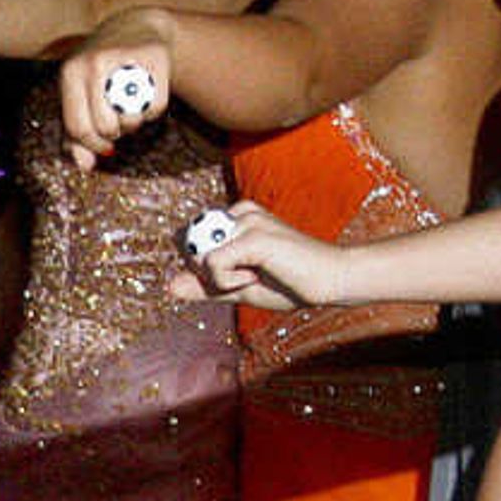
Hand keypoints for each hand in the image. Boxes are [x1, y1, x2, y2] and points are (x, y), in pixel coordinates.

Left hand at [57, 9, 177, 163]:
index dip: (92, 145)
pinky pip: (155, 108)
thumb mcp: (80, 93)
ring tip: (130, 105)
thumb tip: (85, 166)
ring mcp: (125, 60)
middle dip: (115, 133)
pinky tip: (146, 95)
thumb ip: (77, 131)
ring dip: (134, 122)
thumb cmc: (101, 69)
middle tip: (118, 120)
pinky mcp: (154, 60)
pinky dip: (153, 111)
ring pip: (131, 119)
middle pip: (106, 127)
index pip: (78, 127)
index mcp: (71, 72)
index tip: (105, 147)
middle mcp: (94, 63)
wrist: (138, 26)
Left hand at [174, 199, 354, 310]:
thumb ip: (205, 287)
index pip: (191, 243)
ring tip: (255, 275)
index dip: (203, 271)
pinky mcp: (252, 235)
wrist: (332, 281)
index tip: (238, 276)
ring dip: (221, 280)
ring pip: (201, 257)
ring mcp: (246, 220)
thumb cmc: (290, 284)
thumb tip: (169, 287)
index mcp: (236, 218)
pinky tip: (255, 276)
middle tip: (246, 277)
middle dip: (209, 275)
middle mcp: (238, 212)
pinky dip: (227, 281)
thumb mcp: (238, 288)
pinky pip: (213, 264)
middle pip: (191, 249)